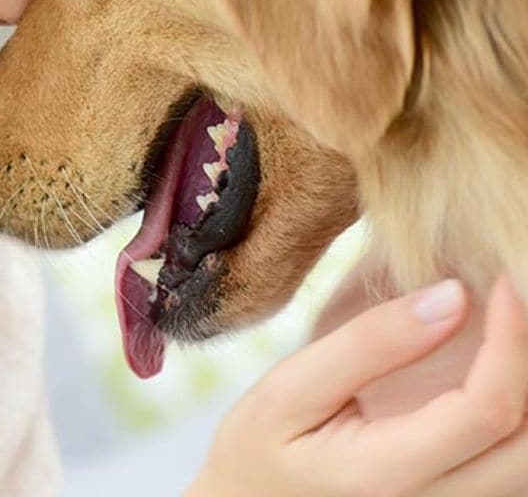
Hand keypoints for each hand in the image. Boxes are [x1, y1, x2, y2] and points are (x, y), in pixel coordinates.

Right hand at [186, 274, 527, 495]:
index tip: (502, 281)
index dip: (512, 342)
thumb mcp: (291, 387)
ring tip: (505, 328)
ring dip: (527, 393)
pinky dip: (515, 419)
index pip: (487, 412)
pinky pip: (509, 472)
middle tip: (511, 298)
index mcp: (389, 478)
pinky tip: (492, 371)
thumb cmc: (258, 448)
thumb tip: (454, 296)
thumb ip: (370, 344)